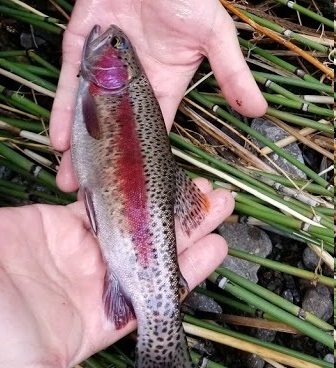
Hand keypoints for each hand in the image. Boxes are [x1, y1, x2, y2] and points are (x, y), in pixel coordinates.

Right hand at [0, 181, 233, 367]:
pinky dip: (122, 191)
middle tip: (221, 206)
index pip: (158, 298)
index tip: (218, 248)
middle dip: (188, 231)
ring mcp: (79, 254)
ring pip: (132, 226)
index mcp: (100, 323)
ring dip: (163, 207)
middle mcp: (96, 287)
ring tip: (198, 186)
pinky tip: (148, 177)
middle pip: (153, 257)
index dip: (189, 274)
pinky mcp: (58, 226)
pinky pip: (98, 206)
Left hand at [50, 0, 266, 191]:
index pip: (153, 131)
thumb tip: (257, 110)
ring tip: (71, 180)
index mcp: (164, 86)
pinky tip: (60, 140)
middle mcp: (132, 83)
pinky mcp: (82, 47)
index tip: (136, 188)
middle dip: (105, 161)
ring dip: (80, 147)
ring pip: (89, 113)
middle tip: (94, 196)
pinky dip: (65, 110)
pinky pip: (71, 84)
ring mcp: (105, 67)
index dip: (143, 160)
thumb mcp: (215, 35)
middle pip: (116, 130)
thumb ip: (231, 73)